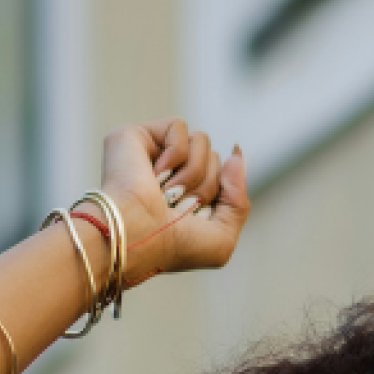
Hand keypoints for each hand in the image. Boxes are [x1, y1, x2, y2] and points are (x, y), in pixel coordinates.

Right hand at [96, 119, 249, 284]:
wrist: (137, 237)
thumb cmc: (172, 247)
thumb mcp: (222, 239)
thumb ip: (239, 199)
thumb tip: (235, 150)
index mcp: (182, 196)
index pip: (221, 176)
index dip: (216, 196)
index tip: (193, 218)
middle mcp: (166, 173)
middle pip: (214, 157)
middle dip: (206, 185)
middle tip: (177, 206)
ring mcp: (149, 153)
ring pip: (201, 139)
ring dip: (192, 172)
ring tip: (165, 192)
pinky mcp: (134, 136)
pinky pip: (179, 127)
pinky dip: (175, 154)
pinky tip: (155, 174)